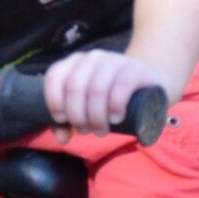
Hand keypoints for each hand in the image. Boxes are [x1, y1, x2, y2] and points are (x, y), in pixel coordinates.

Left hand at [43, 49, 167, 134]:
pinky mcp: (134, 68)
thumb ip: (69, 121)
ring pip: (97, 88)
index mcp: (74, 63)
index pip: (55, 76)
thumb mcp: (86, 107)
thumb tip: (62, 139)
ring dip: (96, 116)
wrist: (144, 86)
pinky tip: (116, 118)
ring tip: (100, 131)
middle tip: (86, 130)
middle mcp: (92, 58)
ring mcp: (114, 60)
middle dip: (77, 115)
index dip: (54, 100)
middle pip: (75, 86)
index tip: (62, 120)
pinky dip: (115, 105)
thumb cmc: (108, 98)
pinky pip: (121, 85)